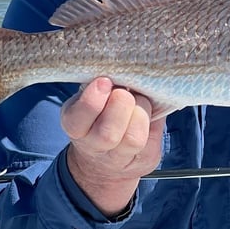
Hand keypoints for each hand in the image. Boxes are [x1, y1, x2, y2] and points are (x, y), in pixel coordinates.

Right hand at [61, 77, 164, 217]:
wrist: (104, 158)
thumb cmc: (101, 112)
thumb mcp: (92, 97)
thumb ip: (103, 85)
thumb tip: (125, 68)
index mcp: (75, 126)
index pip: (77, 119)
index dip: (92, 100)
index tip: (104, 81)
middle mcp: (94, 146)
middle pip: (107, 134)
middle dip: (121, 106)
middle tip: (125, 92)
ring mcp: (120, 158)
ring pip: (133, 139)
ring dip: (141, 112)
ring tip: (140, 100)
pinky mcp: (144, 160)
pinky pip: (153, 139)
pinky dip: (154, 119)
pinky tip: (150, 111)